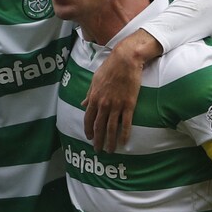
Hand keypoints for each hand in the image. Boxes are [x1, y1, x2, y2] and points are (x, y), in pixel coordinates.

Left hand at [83, 29, 157, 150]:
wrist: (125, 60)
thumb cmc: (109, 68)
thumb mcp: (94, 80)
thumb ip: (89, 94)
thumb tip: (83, 103)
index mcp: (94, 98)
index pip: (88, 119)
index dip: (88, 130)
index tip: (89, 138)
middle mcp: (103, 104)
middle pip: (99, 126)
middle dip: (97, 140)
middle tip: (98, 150)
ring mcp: (116, 105)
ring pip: (111, 128)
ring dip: (109, 141)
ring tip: (109, 150)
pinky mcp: (129, 104)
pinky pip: (126, 122)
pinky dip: (124, 134)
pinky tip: (123, 142)